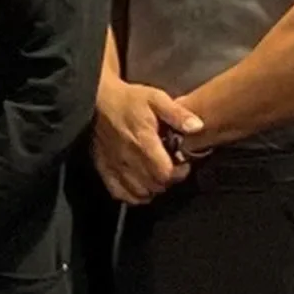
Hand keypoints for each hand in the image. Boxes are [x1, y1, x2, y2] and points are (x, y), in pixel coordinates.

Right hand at [94, 78, 202, 204]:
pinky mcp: (104, 169)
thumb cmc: (128, 100)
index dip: (179, 173)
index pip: (165, 172)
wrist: (96, 101)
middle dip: (168, 180)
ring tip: (157, 177)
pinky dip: (133, 195)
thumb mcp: (156, 98)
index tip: (183, 164)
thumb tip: (197, 126)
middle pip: (155, 185)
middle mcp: (128, 158)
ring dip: (153, 189)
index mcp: (143, 141)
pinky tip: (140, 187)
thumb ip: (177, 113)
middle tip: (172, 169)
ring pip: (139, 192)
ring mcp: (115, 166)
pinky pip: (120, 193)